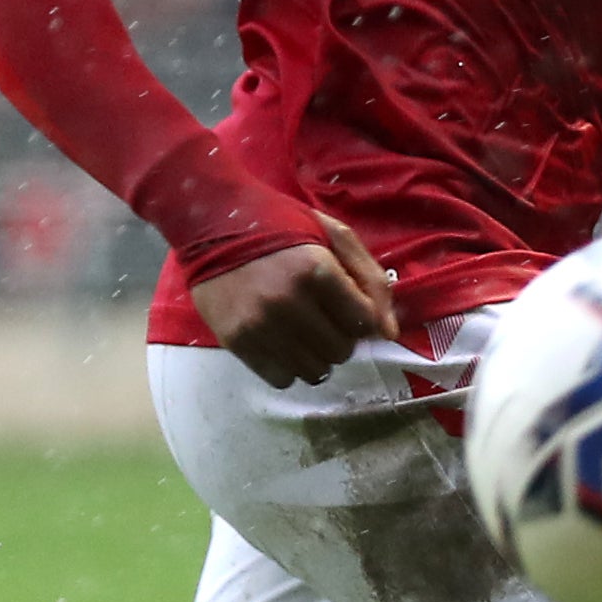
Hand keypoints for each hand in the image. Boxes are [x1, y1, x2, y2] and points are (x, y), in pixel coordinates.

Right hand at [193, 214, 398, 386]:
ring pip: (314, 371)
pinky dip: (288, 366)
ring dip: (316, 355)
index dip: (360, 316)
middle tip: (322, 317)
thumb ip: (369, 278)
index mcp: (316, 269)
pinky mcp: (237, 341)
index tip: (345, 304)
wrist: (210, 222)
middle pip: (341, 351)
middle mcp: (288, 302)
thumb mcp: (332, 234)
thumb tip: (390, 333)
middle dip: (339, 336)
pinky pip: (282, 379)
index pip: (363, 322)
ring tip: (302, 331)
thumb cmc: (280, 225)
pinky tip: (281, 342)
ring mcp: (260, 325)